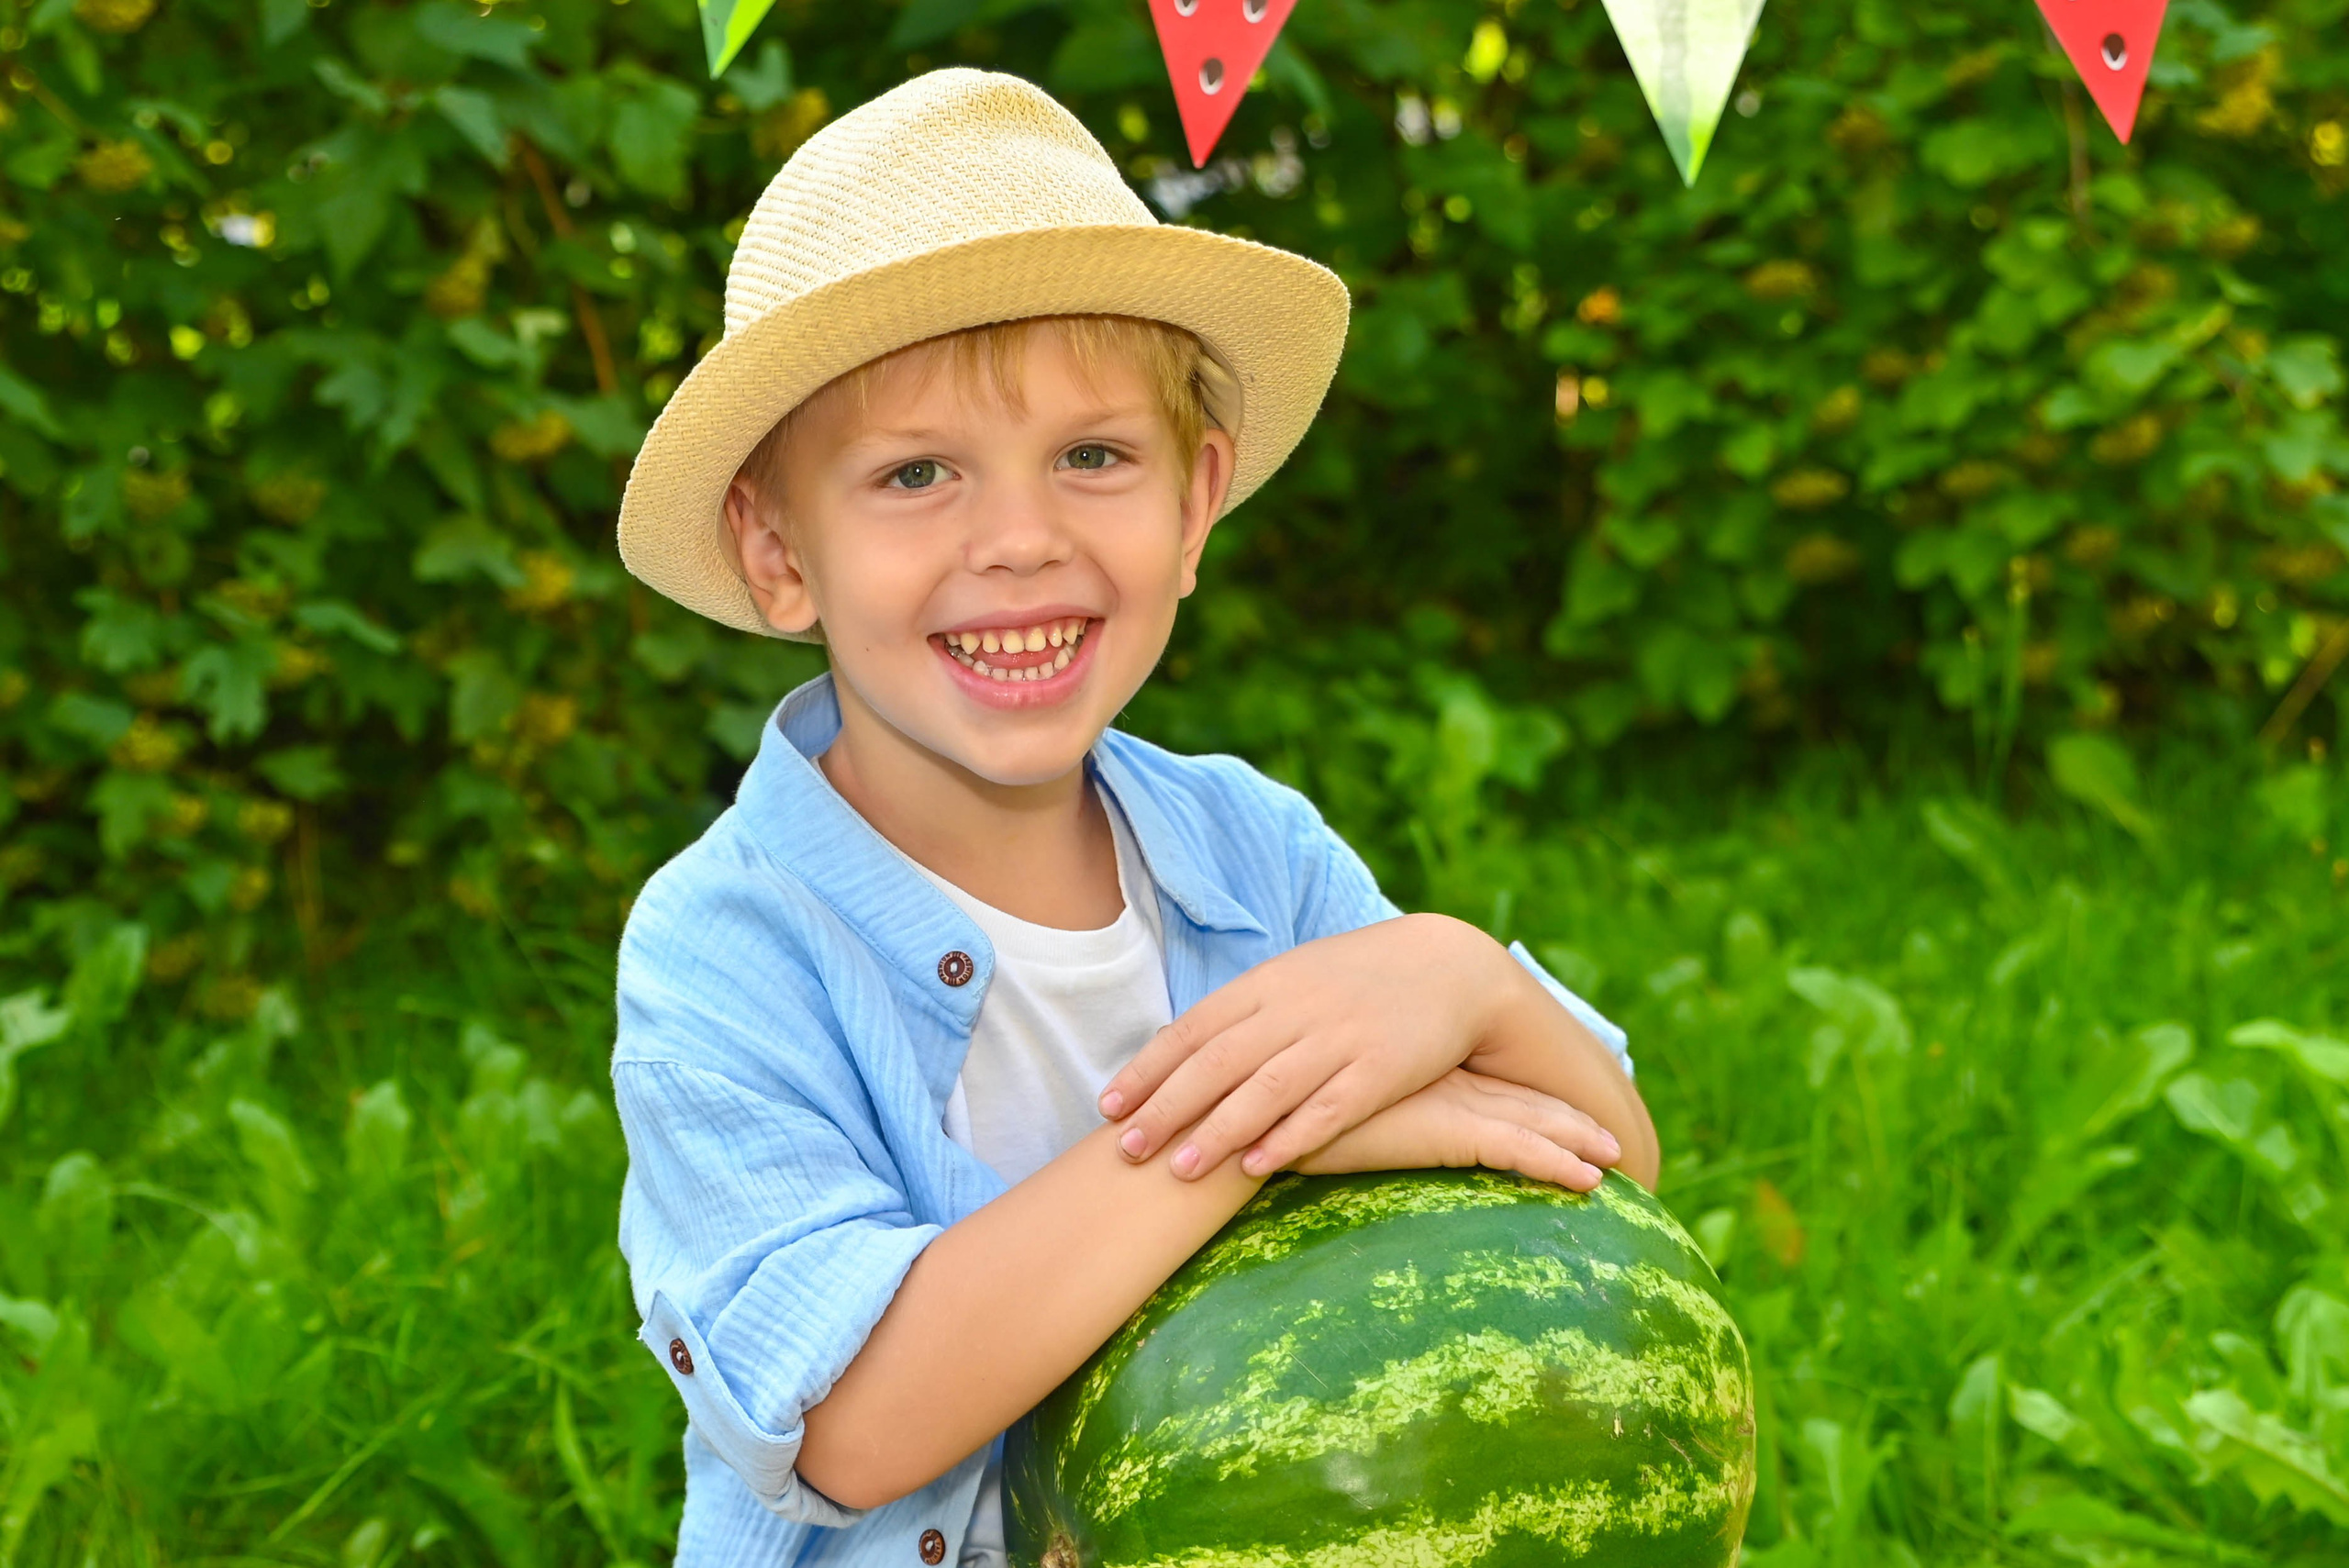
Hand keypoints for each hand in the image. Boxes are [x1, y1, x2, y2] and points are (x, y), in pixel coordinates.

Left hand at [1098, 913, 1621, 1179]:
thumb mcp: (1295, 978)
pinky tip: (1258, 1166)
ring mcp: (1339, 1039)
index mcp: (1268, 984)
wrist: (1450, 966)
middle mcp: (1297, 1009)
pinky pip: (1328, 1108)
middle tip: (1126, 1150)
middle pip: (1219, 1062)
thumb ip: (1243, 1012)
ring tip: (1179, 1171)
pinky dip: (1290, 1137)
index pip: (1194, 1029)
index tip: (1109, 1108)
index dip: (1149, 1070)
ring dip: (1219, 1132)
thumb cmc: (1358, 980)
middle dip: (1168, 1108)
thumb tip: (1179, 1050)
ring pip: (1266, 1089)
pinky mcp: (1381, 1069)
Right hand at [1290, 1068, 1614, 1190]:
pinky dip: (1559, 1164)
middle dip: (1566, 1114)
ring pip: (1531, 1121)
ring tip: (1615, 1157)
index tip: (1563, 1107)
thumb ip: (1340, 1109)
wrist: (1263, 1122)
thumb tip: (1342, 1123)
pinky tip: (1590, 1181)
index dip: (1527, 1095)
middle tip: (1609, 1133)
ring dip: (1577, 1139)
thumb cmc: (1273, 1121)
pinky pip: (1520, 1150)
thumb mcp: (1315, 1108)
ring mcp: (1448, 1103)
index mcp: (1414, 1070)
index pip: (1485, 1082)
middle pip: (1519, 1096)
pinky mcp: (1447, 1129)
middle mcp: (1440, 1081)